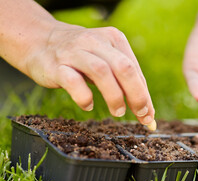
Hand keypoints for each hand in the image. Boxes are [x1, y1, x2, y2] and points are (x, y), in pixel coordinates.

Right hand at [25, 23, 154, 124]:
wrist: (40, 41)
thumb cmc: (82, 57)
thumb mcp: (106, 61)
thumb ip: (125, 82)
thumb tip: (147, 114)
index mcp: (113, 39)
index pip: (135, 69)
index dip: (144, 94)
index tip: (148, 116)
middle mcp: (95, 41)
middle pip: (124, 68)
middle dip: (136, 94)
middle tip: (140, 114)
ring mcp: (75, 52)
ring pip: (101, 72)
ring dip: (114, 96)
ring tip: (118, 112)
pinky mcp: (56, 65)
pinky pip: (73, 81)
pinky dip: (84, 97)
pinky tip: (88, 105)